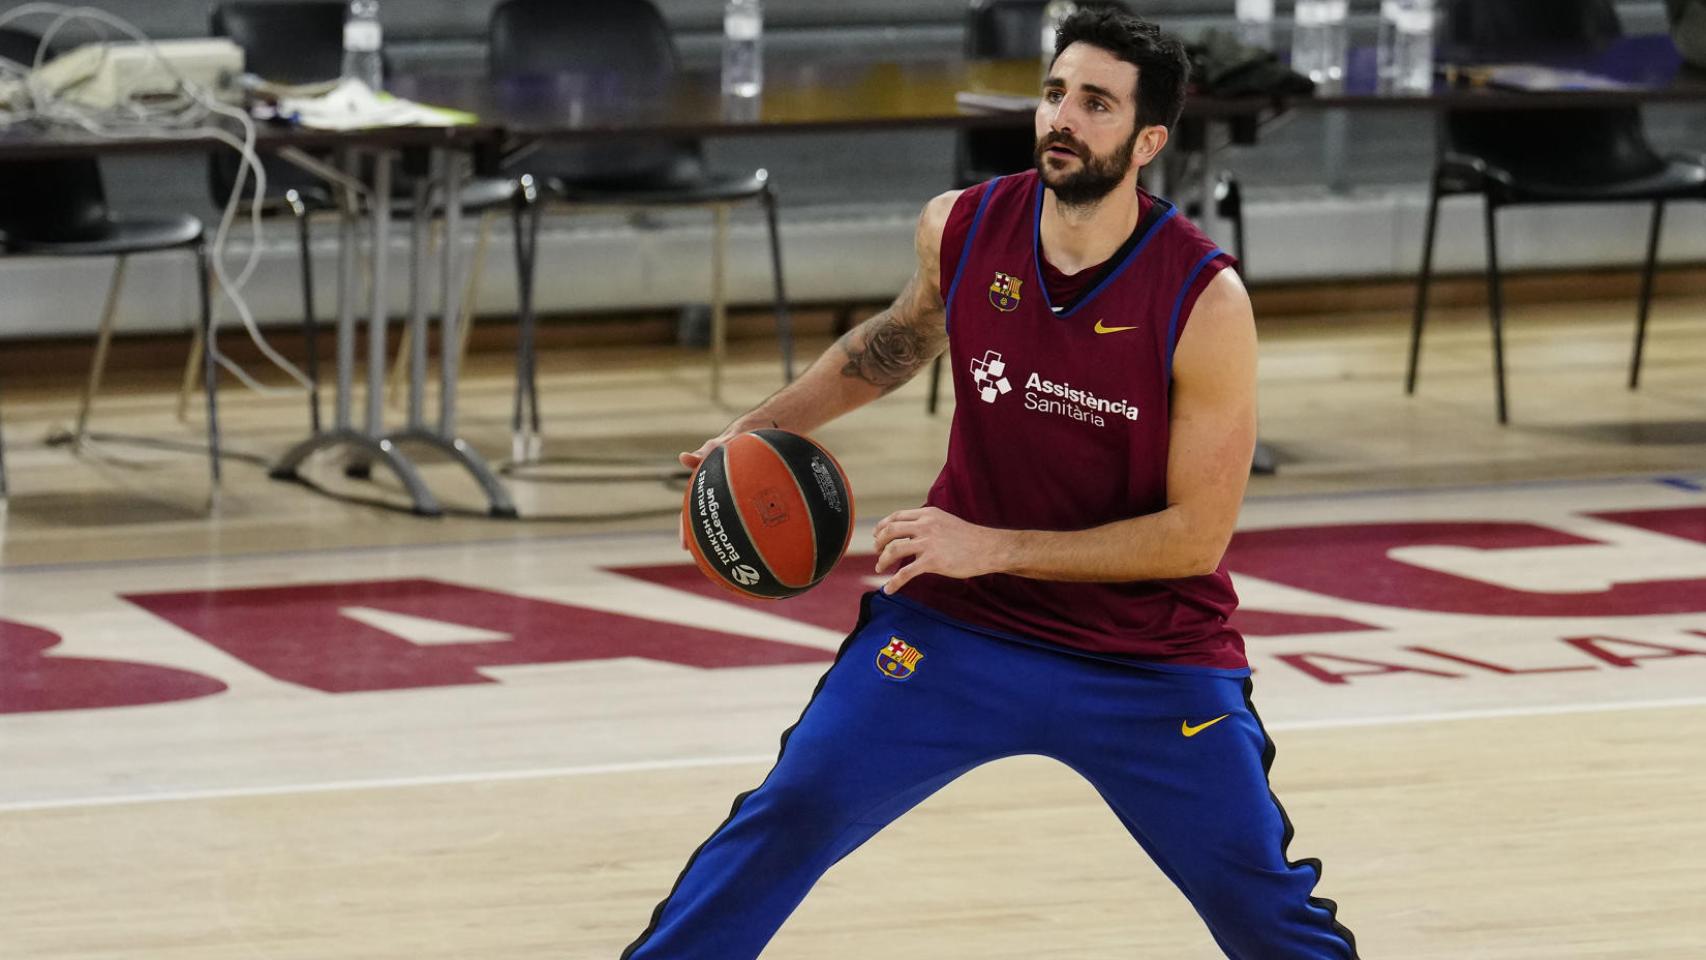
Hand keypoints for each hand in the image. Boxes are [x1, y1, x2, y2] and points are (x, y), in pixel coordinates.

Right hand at [679, 420, 768, 549]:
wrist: (763, 432)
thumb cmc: (738, 438)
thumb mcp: (722, 445)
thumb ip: (705, 453)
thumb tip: (683, 458)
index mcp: (707, 485)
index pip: (691, 510)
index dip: (686, 529)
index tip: (684, 547)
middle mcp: (720, 493)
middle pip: (707, 519)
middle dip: (704, 539)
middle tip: (703, 558)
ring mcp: (736, 495)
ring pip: (729, 520)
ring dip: (727, 536)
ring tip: (730, 557)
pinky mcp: (754, 495)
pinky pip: (751, 514)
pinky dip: (752, 527)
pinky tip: (762, 542)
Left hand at [872, 507, 1007, 593]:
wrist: (988, 548)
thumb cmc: (969, 538)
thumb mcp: (945, 521)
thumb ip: (927, 524)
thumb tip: (910, 533)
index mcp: (927, 514)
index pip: (896, 516)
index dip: (883, 526)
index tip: (877, 535)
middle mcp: (925, 525)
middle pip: (890, 531)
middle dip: (879, 543)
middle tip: (877, 552)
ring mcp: (928, 543)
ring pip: (894, 550)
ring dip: (883, 560)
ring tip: (880, 568)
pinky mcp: (932, 561)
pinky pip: (905, 573)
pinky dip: (894, 582)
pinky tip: (888, 589)